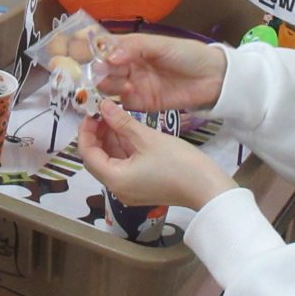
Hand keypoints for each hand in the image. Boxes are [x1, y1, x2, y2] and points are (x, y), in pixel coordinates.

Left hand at [78, 101, 235, 210]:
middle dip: (96, 135)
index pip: (87, 153)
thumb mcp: (147, 138)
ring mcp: (129, 190)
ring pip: (110, 162)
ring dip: (109, 140)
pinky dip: (122, 149)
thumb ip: (121, 121)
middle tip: (103, 112)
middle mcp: (117, 188)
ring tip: (115, 117)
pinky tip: (127, 131)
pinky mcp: (141, 187)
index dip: (86, 131)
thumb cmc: (178, 163)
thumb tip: (102, 105)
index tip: (91, 112)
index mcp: (114, 179)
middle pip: (96, 159)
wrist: (209, 189)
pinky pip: (122, 166)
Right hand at [96, 34, 226, 111]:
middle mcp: (127, 66)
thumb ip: (134, 48)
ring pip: (108, 86)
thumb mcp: (160, 45)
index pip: (104, 49)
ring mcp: (132, 85)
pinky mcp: (140, 104)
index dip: (91, 52)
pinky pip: (120, 105)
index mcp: (130, 48)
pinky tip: (122, 97)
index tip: (79, 56)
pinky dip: (115, 103)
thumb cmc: (187, 54)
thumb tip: (108, 58)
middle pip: (103, 69)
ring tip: (113, 86)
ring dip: (106, 86)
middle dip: (97, 72)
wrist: (213, 79)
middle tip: (96, 75)